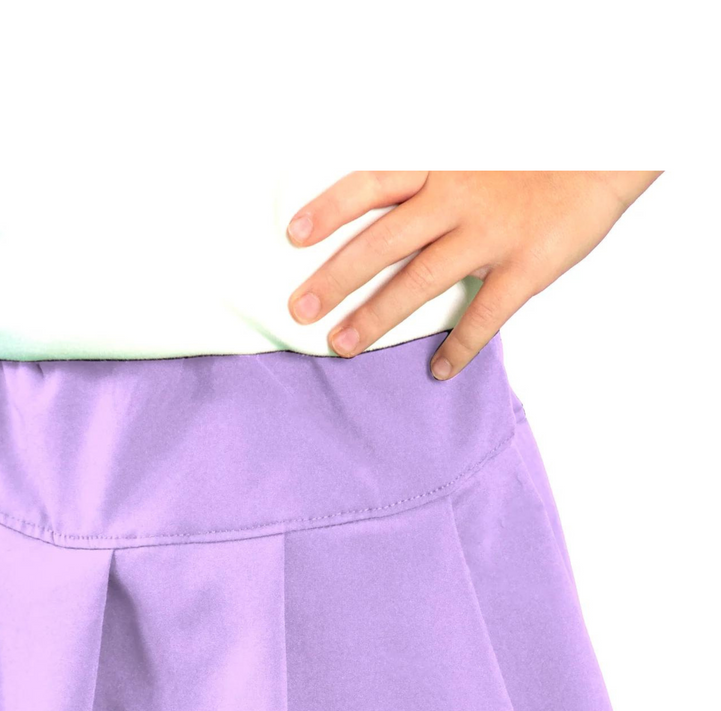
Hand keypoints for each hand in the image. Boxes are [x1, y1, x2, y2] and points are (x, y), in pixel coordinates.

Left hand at [287, 171, 660, 377]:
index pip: (371, 183)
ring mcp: (490, 235)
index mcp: (442, 166)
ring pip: (418, 283)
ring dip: (376, 318)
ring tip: (343, 345)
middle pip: (380, 242)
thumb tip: (380, 204)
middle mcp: (457, 198)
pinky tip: (437, 371)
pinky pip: (483, 317)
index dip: (329, 208)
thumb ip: (431, 174)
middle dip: (335, 278)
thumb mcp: (474, 146)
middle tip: (300, 310)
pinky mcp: (525, 267)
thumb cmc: (533, 153)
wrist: (610, 151)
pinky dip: (458, 348)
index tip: (293, 236)